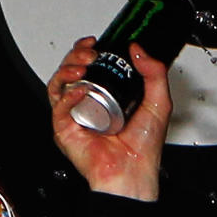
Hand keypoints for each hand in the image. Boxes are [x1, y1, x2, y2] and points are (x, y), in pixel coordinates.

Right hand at [48, 38, 171, 200]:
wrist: (132, 174)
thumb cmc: (143, 151)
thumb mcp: (158, 104)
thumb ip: (154, 74)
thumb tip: (138, 50)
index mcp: (106, 97)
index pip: (89, 66)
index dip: (87, 50)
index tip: (96, 42)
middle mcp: (89, 105)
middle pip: (71, 70)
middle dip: (77, 54)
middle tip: (91, 53)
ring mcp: (76, 116)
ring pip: (59, 83)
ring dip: (68, 68)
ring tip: (83, 66)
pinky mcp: (65, 128)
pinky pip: (58, 104)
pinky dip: (68, 93)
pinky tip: (81, 90)